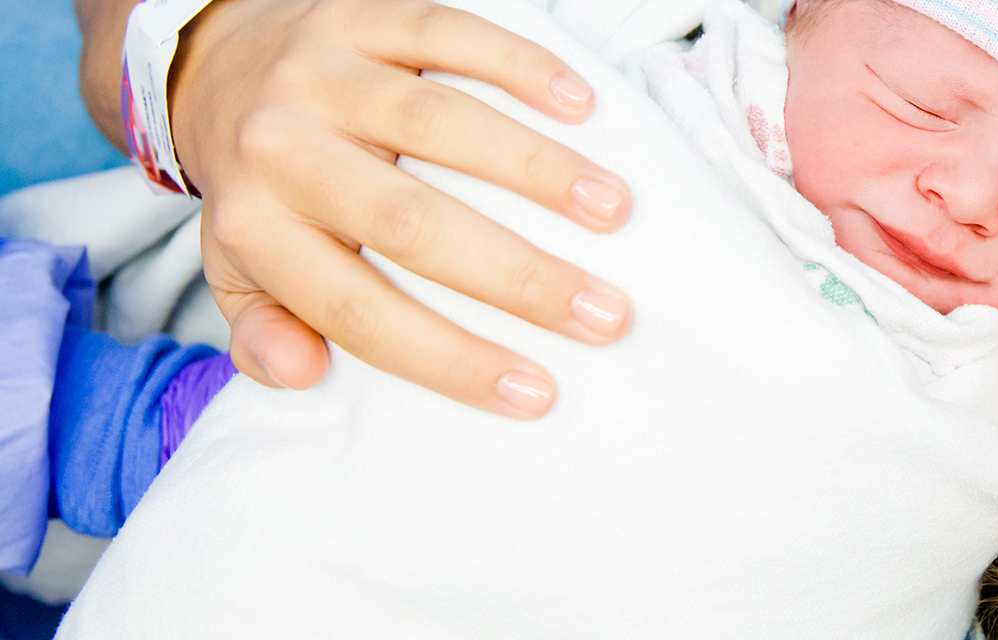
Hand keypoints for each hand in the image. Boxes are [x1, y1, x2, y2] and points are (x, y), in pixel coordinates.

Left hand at [165, 0, 633, 417]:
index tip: (534, 391)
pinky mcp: (361, 10)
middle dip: (517, 276)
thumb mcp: (241, 270)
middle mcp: (280, 147)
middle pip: (409, 222)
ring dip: (537, 169)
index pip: (354, 309)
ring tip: (613, 211)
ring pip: (437, 122)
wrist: (212, 58)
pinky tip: (581, 105)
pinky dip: (519, 65)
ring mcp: (322, 72)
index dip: (447, 357)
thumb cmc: (257, 186)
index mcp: (255, 228)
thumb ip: (265, 331)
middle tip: (603, 316)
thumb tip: (304, 373)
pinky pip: (445, 31)